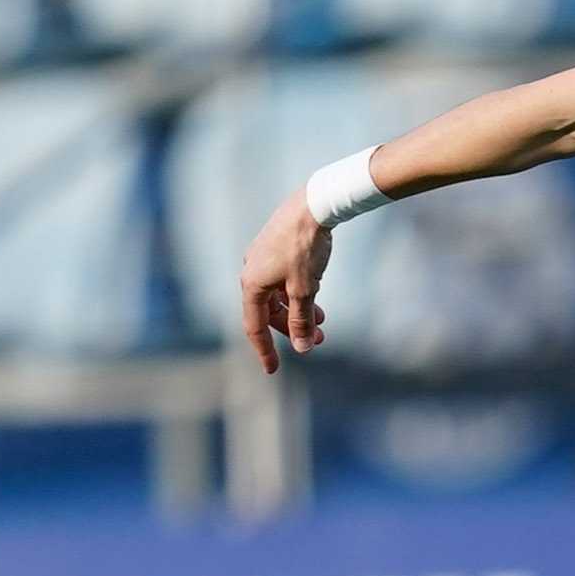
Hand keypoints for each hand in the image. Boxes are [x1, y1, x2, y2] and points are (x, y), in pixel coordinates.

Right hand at [238, 193, 332, 371]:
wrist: (313, 205)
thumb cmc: (304, 248)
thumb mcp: (305, 290)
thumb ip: (302, 320)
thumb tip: (302, 347)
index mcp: (252, 284)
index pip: (255, 327)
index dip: (265, 350)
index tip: (273, 370)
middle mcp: (252, 272)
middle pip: (269, 312)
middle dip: (293, 328)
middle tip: (318, 340)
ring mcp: (263, 259)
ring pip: (278, 295)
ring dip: (299, 310)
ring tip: (322, 319)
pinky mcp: (275, 248)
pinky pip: (283, 279)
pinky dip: (298, 292)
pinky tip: (316, 294)